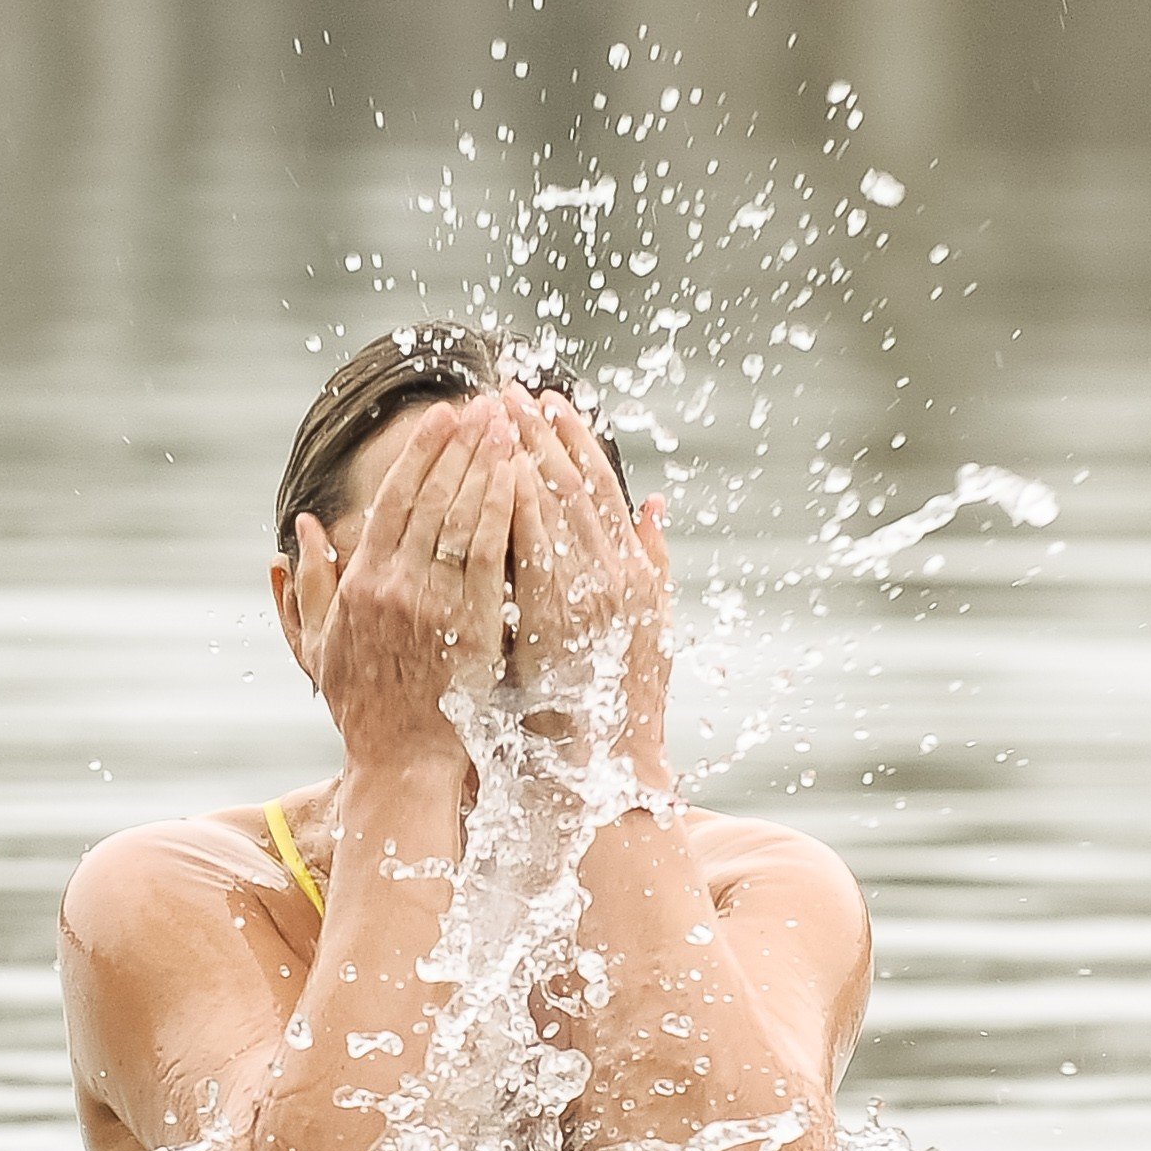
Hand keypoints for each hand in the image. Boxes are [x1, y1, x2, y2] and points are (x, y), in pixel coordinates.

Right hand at [288, 398, 522, 778]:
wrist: (401, 760)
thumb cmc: (362, 705)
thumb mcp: (319, 644)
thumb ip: (310, 584)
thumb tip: (302, 530)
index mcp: (360, 583)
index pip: (395, 499)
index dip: (422, 452)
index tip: (445, 416)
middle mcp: (395, 587)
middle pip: (433, 497)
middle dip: (461, 445)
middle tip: (486, 404)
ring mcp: (435, 605)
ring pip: (464, 519)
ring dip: (487, 467)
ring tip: (510, 426)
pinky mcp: (473, 626)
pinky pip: (491, 557)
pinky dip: (505, 513)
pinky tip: (522, 480)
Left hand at [509, 392, 672, 781]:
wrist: (606, 761)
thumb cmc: (617, 698)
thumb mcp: (649, 622)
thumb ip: (653, 559)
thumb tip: (655, 505)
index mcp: (636, 569)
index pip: (601, 489)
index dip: (576, 441)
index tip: (553, 402)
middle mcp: (618, 572)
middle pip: (575, 485)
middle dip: (543, 433)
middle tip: (512, 390)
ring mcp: (591, 591)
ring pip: (554, 503)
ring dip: (524, 452)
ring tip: (495, 412)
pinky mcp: (559, 612)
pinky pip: (533, 543)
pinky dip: (516, 501)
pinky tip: (495, 467)